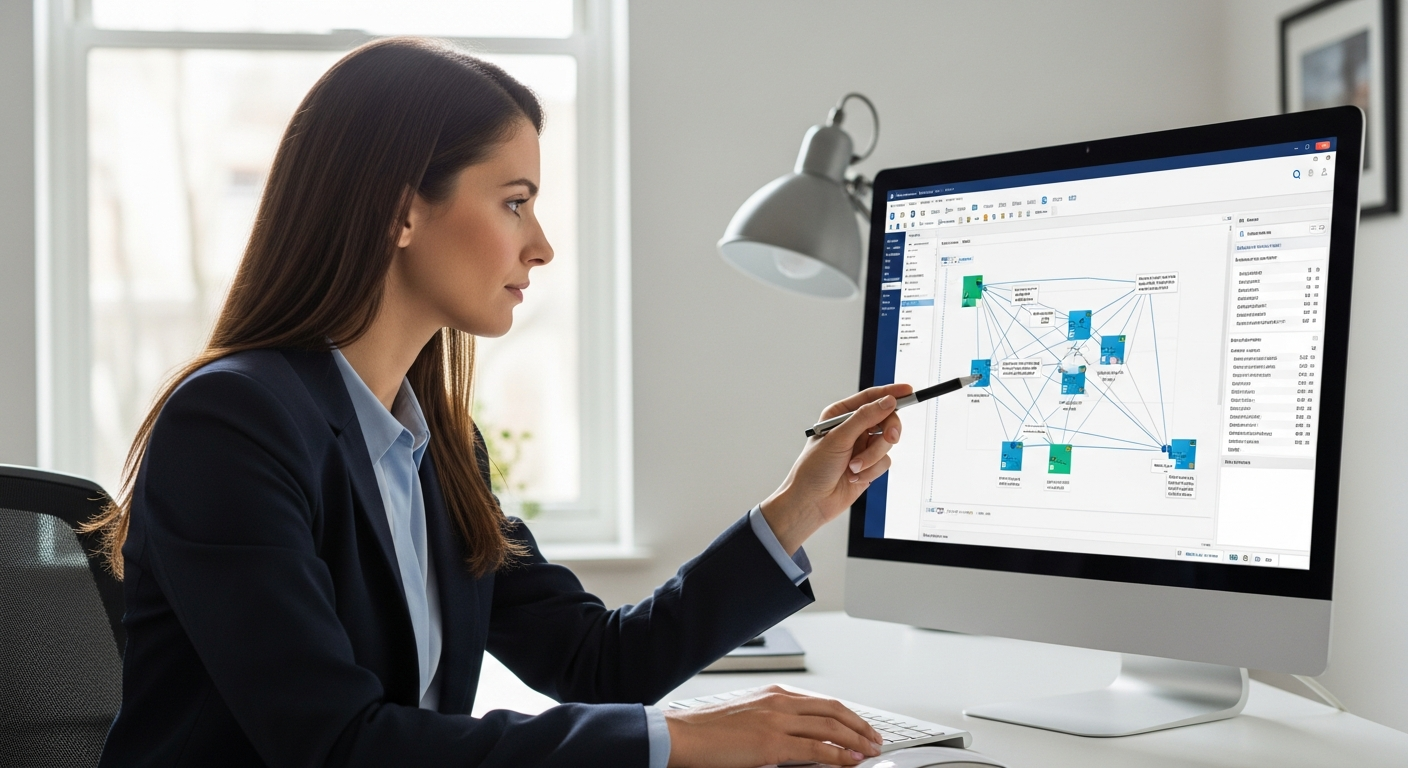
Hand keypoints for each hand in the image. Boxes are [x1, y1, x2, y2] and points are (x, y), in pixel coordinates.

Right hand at [664, 685, 883, 767]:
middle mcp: (779, 703)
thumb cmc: (708, 730)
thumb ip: (775, 721)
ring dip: (856, 740)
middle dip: (860, 726)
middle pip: (834, 711)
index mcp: (774, 694)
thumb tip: (800, 737)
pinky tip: (851, 761)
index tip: (861, 726)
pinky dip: (839, 755)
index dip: (848, 715)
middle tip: (876, 739)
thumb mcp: (748, 717)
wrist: (683, 735)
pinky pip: (815, 749)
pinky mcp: (771, 744)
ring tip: (871, 751)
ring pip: (830, 727)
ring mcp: (776, 722)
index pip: (823, 702)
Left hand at [760, 383, 912, 553]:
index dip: (891, 393)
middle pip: (886, 419)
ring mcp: (862, 447)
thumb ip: (865, 418)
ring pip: (887, 443)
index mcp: (841, 415)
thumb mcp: (838, 438)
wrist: (811, 502)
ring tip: (853, 467)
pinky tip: (853, 477)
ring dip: (872, 457)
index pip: (870, 398)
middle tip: (891, 438)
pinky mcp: (869, 465)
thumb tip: (888, 401)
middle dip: (888, 431)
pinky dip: (871, 470)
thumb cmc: (814, 468)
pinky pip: (884, 462)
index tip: (909, 391)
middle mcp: (853, 429)